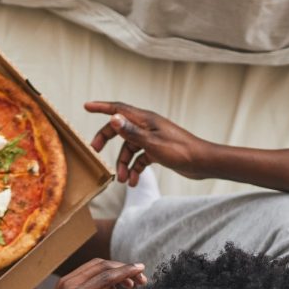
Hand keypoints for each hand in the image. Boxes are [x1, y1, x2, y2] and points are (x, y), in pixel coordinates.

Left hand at [30, 259, 145, 288]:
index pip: (106, 276)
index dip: (126, 272)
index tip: (142, 269)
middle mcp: (68, 284)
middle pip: (101, 266)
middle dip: (123, 269)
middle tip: (140, 279)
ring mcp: (64, 283)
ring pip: (94, 267)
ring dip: (114, 271)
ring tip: (130, 284)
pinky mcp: (64, 285)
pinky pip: (87, 272)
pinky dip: (103, 275)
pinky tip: (114, 287)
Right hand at [85, 101, 211, 185]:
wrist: (202, 163)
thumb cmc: (180, 151)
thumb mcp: (152, 143)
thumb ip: (131, 132)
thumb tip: (113, 118)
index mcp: (145, 119)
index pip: (119, 109)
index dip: (101, 107)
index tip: (86, 107)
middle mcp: (147, 126)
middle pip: (120, 130)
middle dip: (106, 141)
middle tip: (95, 152)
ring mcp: (152, 139)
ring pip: (129, 149)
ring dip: (123, 164)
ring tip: (122, 180)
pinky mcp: (157, 151)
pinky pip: (140, 159)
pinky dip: (135, 169)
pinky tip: (134, 182)